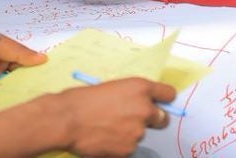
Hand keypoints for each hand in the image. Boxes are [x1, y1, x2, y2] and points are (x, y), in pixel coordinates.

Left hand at [0, 18, 44, 100]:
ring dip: (12, 99)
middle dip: (25, 89)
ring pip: (1, 94)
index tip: (52, 82)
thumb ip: (18, 53)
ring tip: (32, 107)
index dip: (34, 73)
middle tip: (45, 99)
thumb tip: (44, 59)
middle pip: (13, 82)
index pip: (22, 66)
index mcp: (1, 55)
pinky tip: (9, 113)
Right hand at [47, 78, 176, 156]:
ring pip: (141, 134)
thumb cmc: (83, 100)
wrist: (67, 119)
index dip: (164, 99)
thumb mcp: (113, 87)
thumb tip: (142, 103)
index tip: (162, 103)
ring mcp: (138, 131)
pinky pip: (129, 147)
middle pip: (163, 118)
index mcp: (141, 88)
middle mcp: (144, 109)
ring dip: (130, 132)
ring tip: (108, 127)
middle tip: (133, 120)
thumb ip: (133, 94)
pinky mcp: (129, 149)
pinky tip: (105, 138)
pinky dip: (120, 145)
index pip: (168, 94)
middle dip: (152, 119)